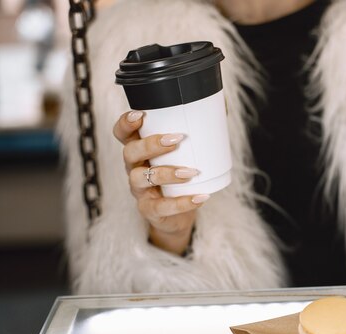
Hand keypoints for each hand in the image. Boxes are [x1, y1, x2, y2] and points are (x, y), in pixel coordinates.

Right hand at [113, 111, 209, 254]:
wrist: (178, 216)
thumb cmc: (181, 179)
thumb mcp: (185, 155)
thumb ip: (198, 132)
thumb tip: (223, 106)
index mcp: (140, 150)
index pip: (122, 134)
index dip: (125, 123)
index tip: (141, 115)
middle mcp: (134, 168)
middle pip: (130, 152)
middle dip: (151, 144)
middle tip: (177, 139)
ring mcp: (139, 191)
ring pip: (142, 178)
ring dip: (167, 173)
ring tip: (191, 172)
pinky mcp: (149, 210)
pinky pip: (161, 207)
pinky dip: (183, 203)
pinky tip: (201, 197)